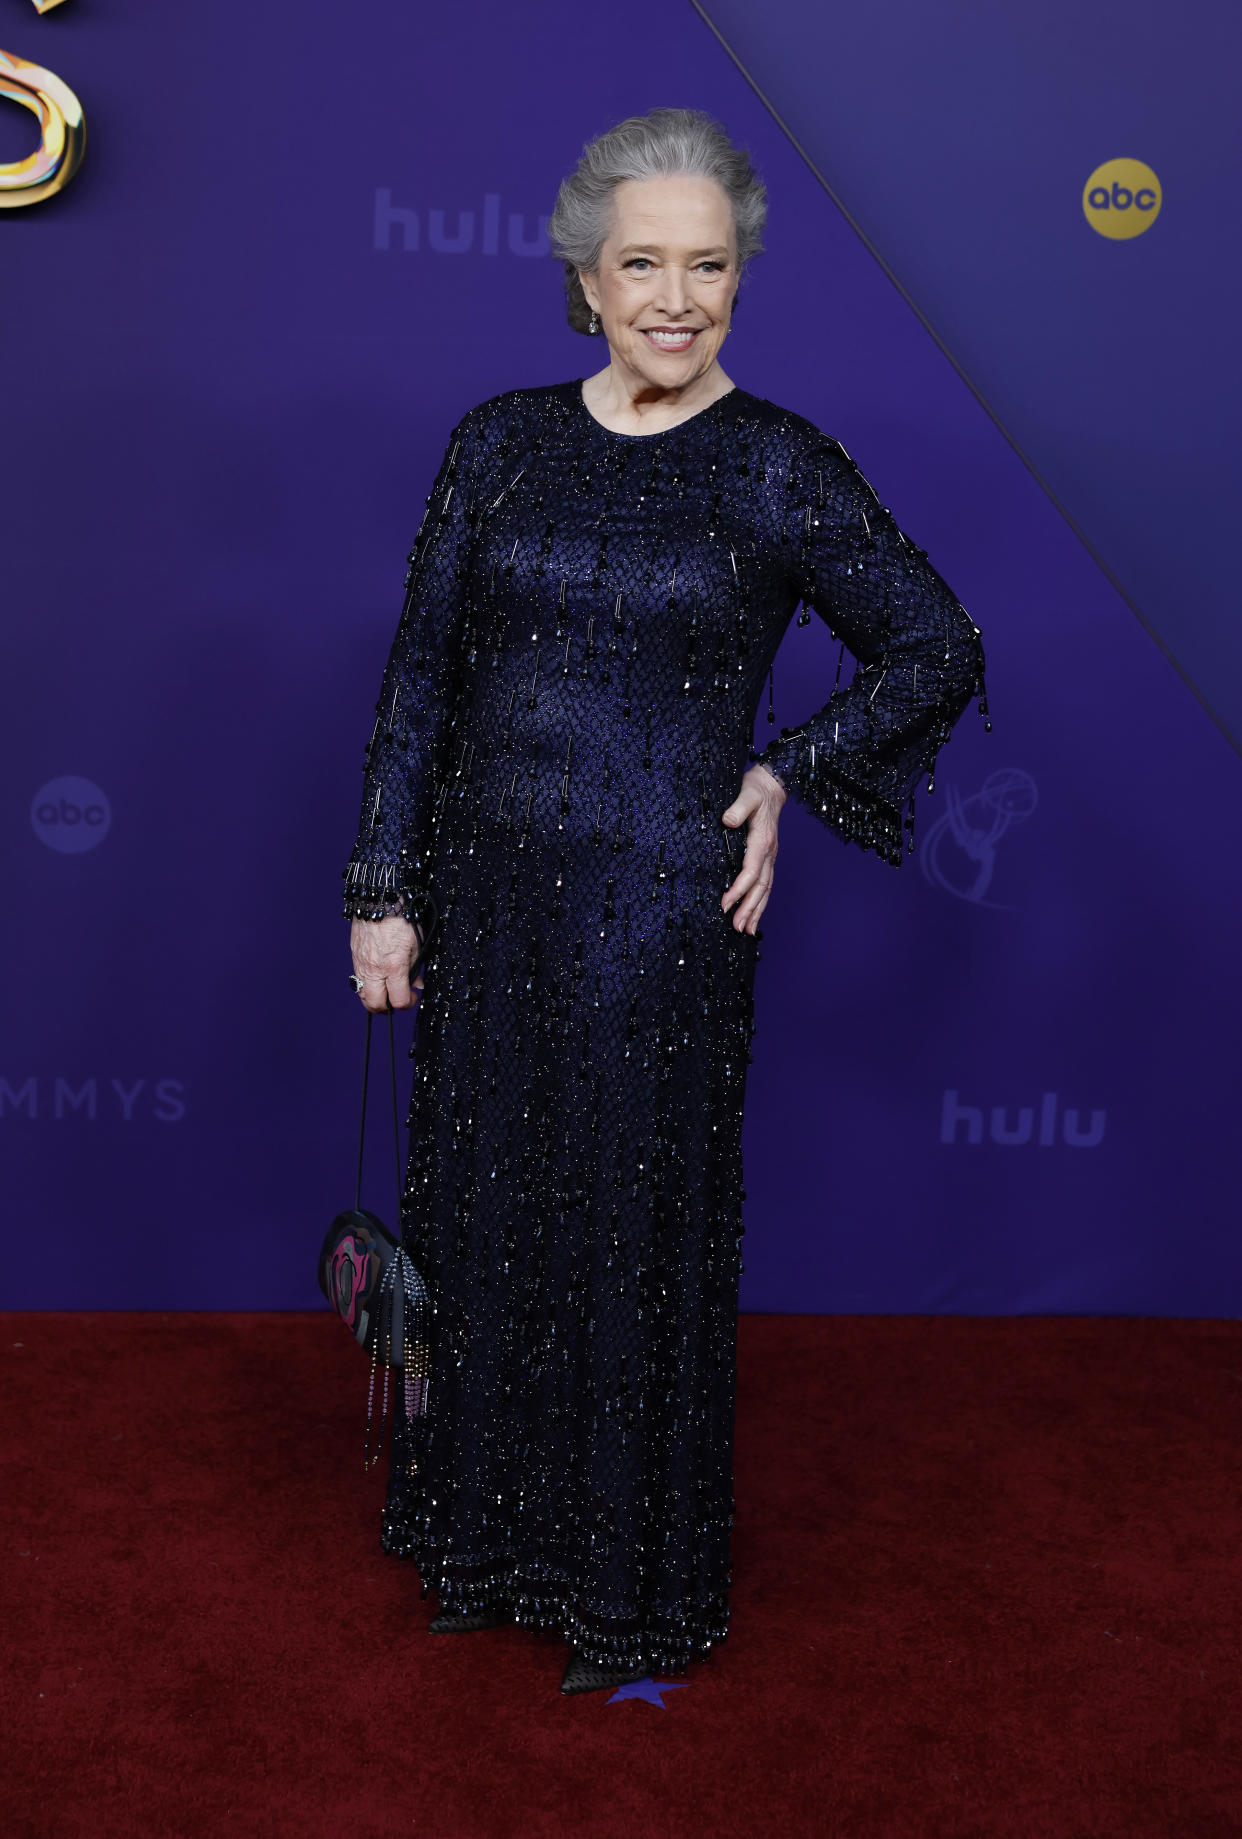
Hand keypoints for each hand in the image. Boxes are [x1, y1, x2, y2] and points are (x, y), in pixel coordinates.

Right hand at [350, 913, 424, 1012]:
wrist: (379, 901)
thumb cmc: (401, 920)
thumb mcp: (417, 945)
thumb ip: (416, 969)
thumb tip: (417, 985)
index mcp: (394, 967)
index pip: (399, 1000)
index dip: (409, 1003)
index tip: (414, 996)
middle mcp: (375, 970)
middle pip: (375, 1005)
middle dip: (388, 1008)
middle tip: (399, 999)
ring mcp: (361, 965)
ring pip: (363, 996)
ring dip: (376, 999)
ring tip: (388, 991)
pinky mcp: (355, 958)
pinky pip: (358, 981)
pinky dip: (368, 986)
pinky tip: (378, 978)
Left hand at [721, 763, 786, 934]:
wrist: (772, 785)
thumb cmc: (757, 790)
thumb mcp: (746, 793)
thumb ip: (737, 807)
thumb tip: (727, 821)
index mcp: (762, 840)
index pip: (751, 871)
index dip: (739, 890)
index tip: (725, 904)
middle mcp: (769, 852)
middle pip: (761, 886)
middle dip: (749, 909)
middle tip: (737, 928)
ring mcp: (770, 856)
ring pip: (765, 889)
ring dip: (756, 910)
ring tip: (747, 931)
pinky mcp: (767, 857)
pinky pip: (765, 884)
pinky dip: (760, 901)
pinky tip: (754, 914)